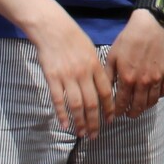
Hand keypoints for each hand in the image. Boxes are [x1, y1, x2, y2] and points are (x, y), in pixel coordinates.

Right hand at [26, 10, 114, 137]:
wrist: (52, 29)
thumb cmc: (73, 39)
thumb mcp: (91, 52)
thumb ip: (97, 70)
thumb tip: (104, 88)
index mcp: (96, 67)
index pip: (106, 93)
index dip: (109, 109)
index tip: (111, 121)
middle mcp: (84, 74)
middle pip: (92, 103)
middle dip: (95, 122)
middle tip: (96, 135)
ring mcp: (67, 76)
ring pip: (76, 105)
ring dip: (80, 122)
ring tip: (82, 134)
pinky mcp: (52, 78)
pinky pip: (58, 100)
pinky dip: (62, 114)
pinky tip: (65, 125)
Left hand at [107, 12, 163, 116]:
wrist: (149, 27)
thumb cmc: (127, 41)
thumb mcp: (112, 57)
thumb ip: (108, 76)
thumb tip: (104, 91)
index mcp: (127, 79)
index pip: (122, 102)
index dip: (118, 111)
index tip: (115, 115)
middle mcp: (143, 82)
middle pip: (138, 106)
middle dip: (132, 113)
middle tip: (129, 115)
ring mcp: (157, 78)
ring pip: (152, 101)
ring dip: (145, 107)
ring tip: (140, 107)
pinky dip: (160, 96)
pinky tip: (154, 94)